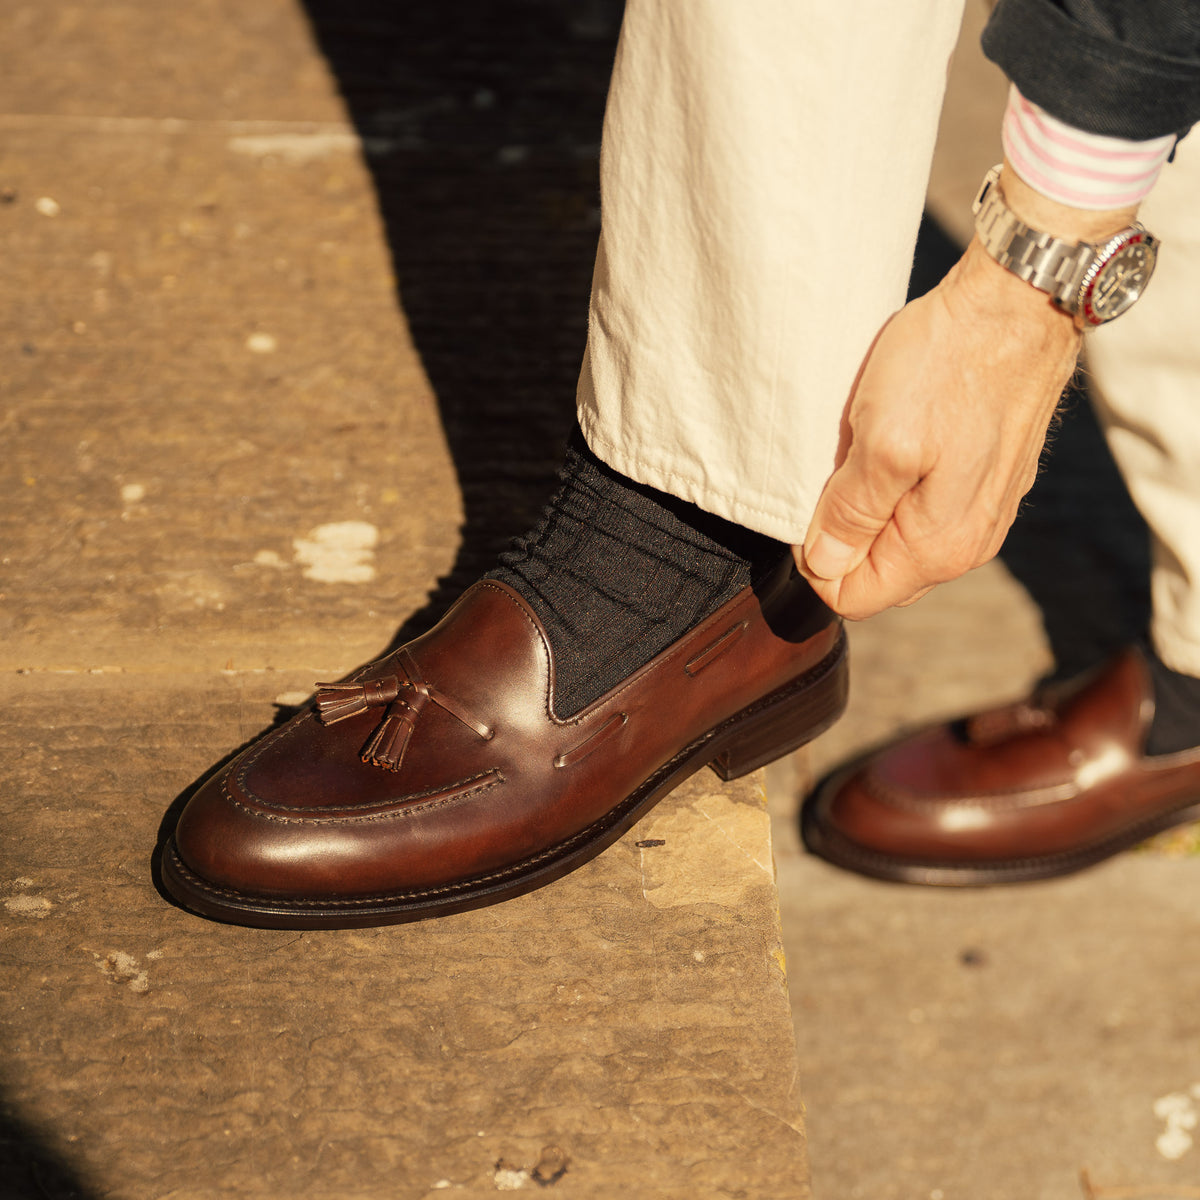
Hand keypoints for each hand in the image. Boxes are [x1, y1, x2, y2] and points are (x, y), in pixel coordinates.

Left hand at [794, 164, 1139, 620]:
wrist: (1019, 302)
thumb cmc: (948, 365)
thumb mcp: (880, 442)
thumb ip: (851, 514)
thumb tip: (823, 566)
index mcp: (939, 548)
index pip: (853, 597)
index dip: (816, 559)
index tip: (810, 504)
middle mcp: (967, 544)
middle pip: (876, 572)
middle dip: (842, 534)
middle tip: (838, 468)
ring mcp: (982, 512)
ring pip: (897, 537)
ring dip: (868, 502)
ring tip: (868, 445)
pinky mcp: (986, 479)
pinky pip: (922, 506)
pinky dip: (896, 480)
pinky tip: (895, 435)